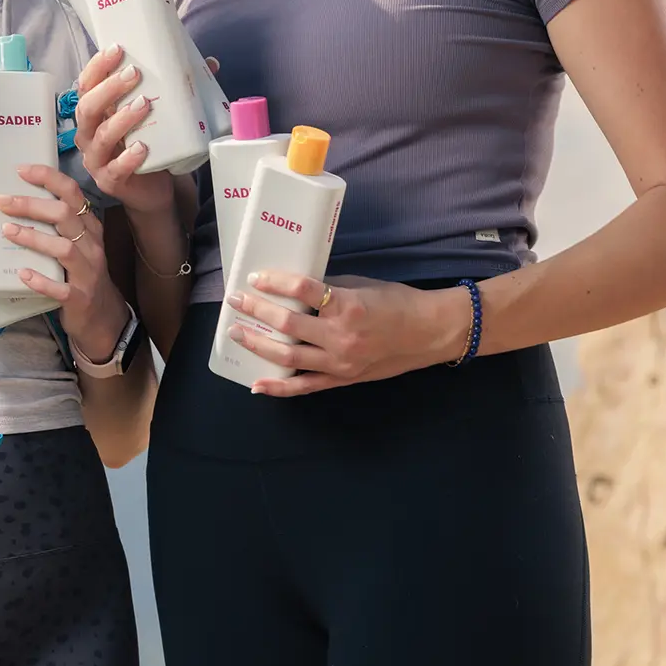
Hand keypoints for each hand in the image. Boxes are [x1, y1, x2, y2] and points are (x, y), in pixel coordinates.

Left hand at [0, 163, 128, 362]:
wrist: (104, 317)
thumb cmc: (81, 274)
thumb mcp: (77, 244)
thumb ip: (58, 225)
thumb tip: (17, 202)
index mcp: (89, 227)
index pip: (72, 193)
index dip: (47, 178)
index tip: (21, 170)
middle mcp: (91, 245)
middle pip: (65, 215)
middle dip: (31, 205)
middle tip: (3, 202)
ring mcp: (87, 272)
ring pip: (64, 248)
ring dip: (33, 237)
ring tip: (7, 231)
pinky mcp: (79, 298)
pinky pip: (60, 288)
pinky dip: (41, 280)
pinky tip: (22, 274)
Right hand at [73, 44, 175, 216]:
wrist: (152, 189)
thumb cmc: (150, 143)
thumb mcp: (158, 114)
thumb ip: (177, 89)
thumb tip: (210, 63)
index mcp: (96, 112)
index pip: (86, 85)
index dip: (97, 66)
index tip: (118, 49)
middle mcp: (89, 133)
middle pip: (87, 107)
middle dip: (109, 87)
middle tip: (134, 73)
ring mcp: (97, 159)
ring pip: (101, 135)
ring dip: (121, 119)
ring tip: (144, 104)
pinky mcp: (109, 181)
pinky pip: (115, 168)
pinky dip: (128, 157)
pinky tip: (143, 147)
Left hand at [225, 271, 471, 396]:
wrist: (430, 333)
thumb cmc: (397, 302)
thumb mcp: (361, 285)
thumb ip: (328, 288)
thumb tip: (295, 288)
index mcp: (347, 305)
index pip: (302, 290)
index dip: (275, 283)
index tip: (255, 277)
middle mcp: (340, 336)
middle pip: (287, 324)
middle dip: (256, 311)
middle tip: (235, 301)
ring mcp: (340, 362)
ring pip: (288, 357)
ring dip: (257, 344)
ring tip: (236, 332)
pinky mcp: (343, 379)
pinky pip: (305, 386)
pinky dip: (279, 387)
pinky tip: (256, 384)